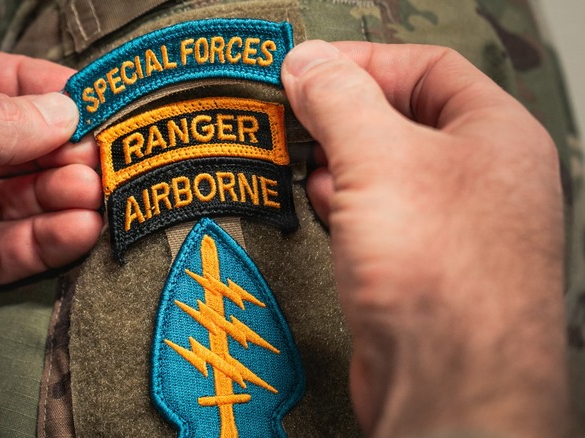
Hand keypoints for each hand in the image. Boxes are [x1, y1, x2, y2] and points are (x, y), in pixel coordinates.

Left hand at [0, 47, 102, 397]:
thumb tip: (61, 112)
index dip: (35, 86)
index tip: (88, 101)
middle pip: (3, 143)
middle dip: (54, 150)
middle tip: (98, 159)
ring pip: (8, 201)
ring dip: (56, 197)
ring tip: (93, 198)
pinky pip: (0, 253)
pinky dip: (42, 243)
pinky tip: (76, 233)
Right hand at [283, 41, 568, 436]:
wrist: (446, 382)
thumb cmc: (440, 271)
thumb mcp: (377, 157)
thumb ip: (339, 98)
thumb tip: (307, 62)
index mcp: (497, 135)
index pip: (428, 66)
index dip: (365, 60)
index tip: (310, 69)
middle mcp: (484, 179)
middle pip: (405, 118)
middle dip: (345, 115)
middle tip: (298, 115)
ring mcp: (456, 227)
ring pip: (389, 171)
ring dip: (341, 161)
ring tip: (305, 161)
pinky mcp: (424, 268)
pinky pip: (382, 217)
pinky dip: (348, 204)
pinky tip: (326, 207)